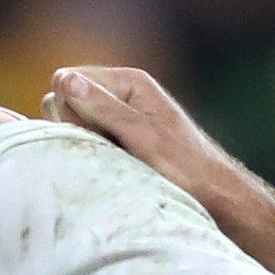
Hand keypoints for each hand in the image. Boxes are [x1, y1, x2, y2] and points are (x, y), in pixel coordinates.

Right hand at [42, 67, 241, 210]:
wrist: (212, 194)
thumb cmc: (183, 165)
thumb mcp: (141, 135)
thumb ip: (104, 107)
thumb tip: (64, 80)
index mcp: (129, 80)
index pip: (66, 80)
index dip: (69, 109)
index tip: (93, 134)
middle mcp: (119, 93)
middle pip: (62, 99)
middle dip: (71, 124)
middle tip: (103, 149)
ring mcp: (114, 115)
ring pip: (68, 120)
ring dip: (78, 140)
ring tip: (107, 159)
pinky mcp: (113, 137)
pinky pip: (80, 137)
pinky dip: (85, 150)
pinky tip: (105, 164)